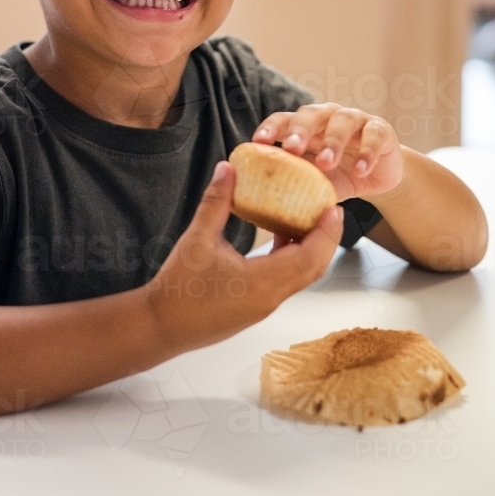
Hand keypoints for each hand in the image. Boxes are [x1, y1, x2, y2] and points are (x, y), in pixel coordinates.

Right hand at [145, 161, 343, 358]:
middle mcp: (270, 298)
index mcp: (262, 283)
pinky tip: (278, 236)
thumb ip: (216, 202)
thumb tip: (227, 168)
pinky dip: (291, 258)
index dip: (327, 233)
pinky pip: (285, 280)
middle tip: (328, 209)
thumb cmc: (178, 288)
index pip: (310, 258)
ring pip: (301, 275)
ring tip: (307, 216)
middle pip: (313, 268)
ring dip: (309, 248)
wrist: (160, 327)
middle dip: (326, 238)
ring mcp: (264, 305)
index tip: (334, 208)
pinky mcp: (256, 307)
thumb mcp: (197, 239)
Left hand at [252, 103, 403, 201]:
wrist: (379, 175)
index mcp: (306, 126)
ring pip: (342, 122)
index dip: (271, 128)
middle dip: (299, 130)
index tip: (258, 141)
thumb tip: (266, 204)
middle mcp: (328, 116)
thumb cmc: (339, 175)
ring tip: (326, 163)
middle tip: (292, 149)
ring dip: (332, 141)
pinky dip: (366, 153)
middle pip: (311, 114)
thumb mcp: (317, 181)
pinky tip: (361, 170)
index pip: (284, 119)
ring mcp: (355, 120)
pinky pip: (373, 136)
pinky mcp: (380, 130)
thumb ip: (298, 184)